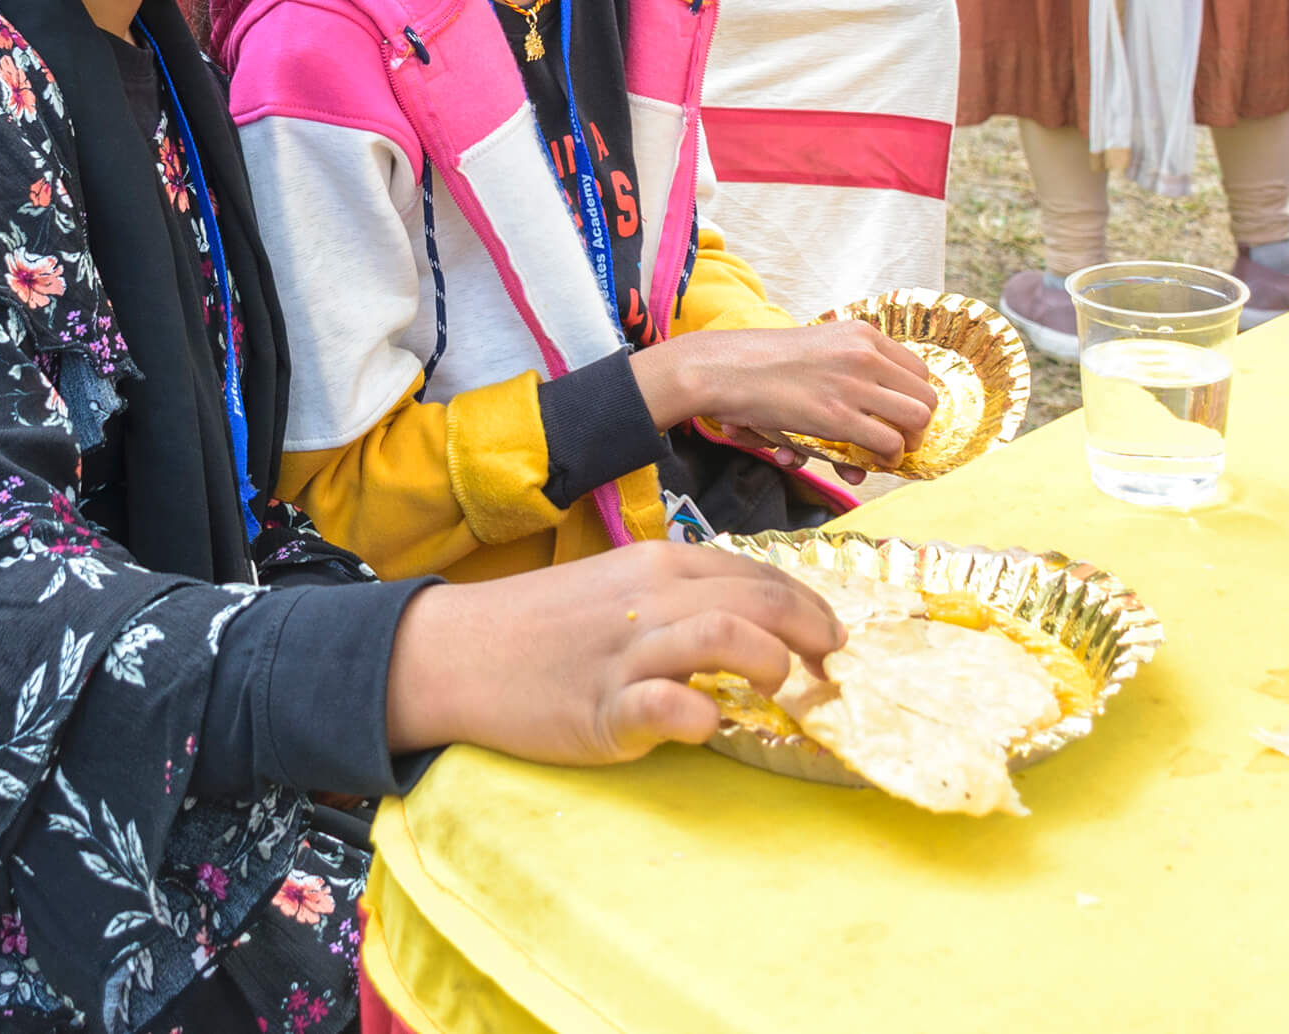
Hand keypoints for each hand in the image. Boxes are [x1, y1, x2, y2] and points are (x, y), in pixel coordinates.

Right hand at [384, 542, 843, 760]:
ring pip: (727, 635)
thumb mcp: (616, 587)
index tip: (832, 638)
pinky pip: (668, 704)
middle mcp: (651, 598)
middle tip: (830, 668)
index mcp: (659, 564)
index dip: (811, 606)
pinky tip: (707, 723)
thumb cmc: (541, 625)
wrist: (456, 652)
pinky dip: (701, 714)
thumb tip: (753, 620)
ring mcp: (627, 652)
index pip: (761, 574)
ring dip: (770, 661)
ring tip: (778, 688)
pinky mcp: (601, 708)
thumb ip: (680, 597)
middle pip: (761, 600)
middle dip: (813, 633)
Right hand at [632, 320, 937, 465]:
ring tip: (886, 453)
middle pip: (926, 396)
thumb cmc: (760, 361)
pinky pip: (889, 443)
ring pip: (917, 419)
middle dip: (918, 425)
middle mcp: (865, 354)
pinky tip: (868, 463)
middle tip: (898, 440)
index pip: (918, 370)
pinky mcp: (838, 416)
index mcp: (862, 334)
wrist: (723, 368)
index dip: (913, 399)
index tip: (898, 417)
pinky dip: (885, 459)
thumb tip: (865, 414)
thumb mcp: (814, 348)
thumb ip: (844, 373)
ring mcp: (854, 384)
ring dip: (907, 443)